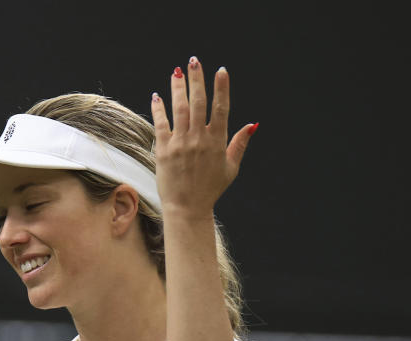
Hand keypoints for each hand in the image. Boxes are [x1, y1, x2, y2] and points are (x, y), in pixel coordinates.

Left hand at [150, 57, 256, 216]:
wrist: (187, 209)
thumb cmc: (210, 189)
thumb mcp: (230, 168)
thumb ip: (239, 144)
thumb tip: (253, 125)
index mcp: (217, 142)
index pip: (221, 108)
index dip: (221, 88)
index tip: (220, 70)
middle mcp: (199, 139)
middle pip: (198, 102)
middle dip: (196, 79)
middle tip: (193, 61)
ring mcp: (181, 144)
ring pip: (179, 109)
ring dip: (177, 88)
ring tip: (176, 72)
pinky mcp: (164, 151)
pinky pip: (161, 124)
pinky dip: (159, 109)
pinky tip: (157, 96)